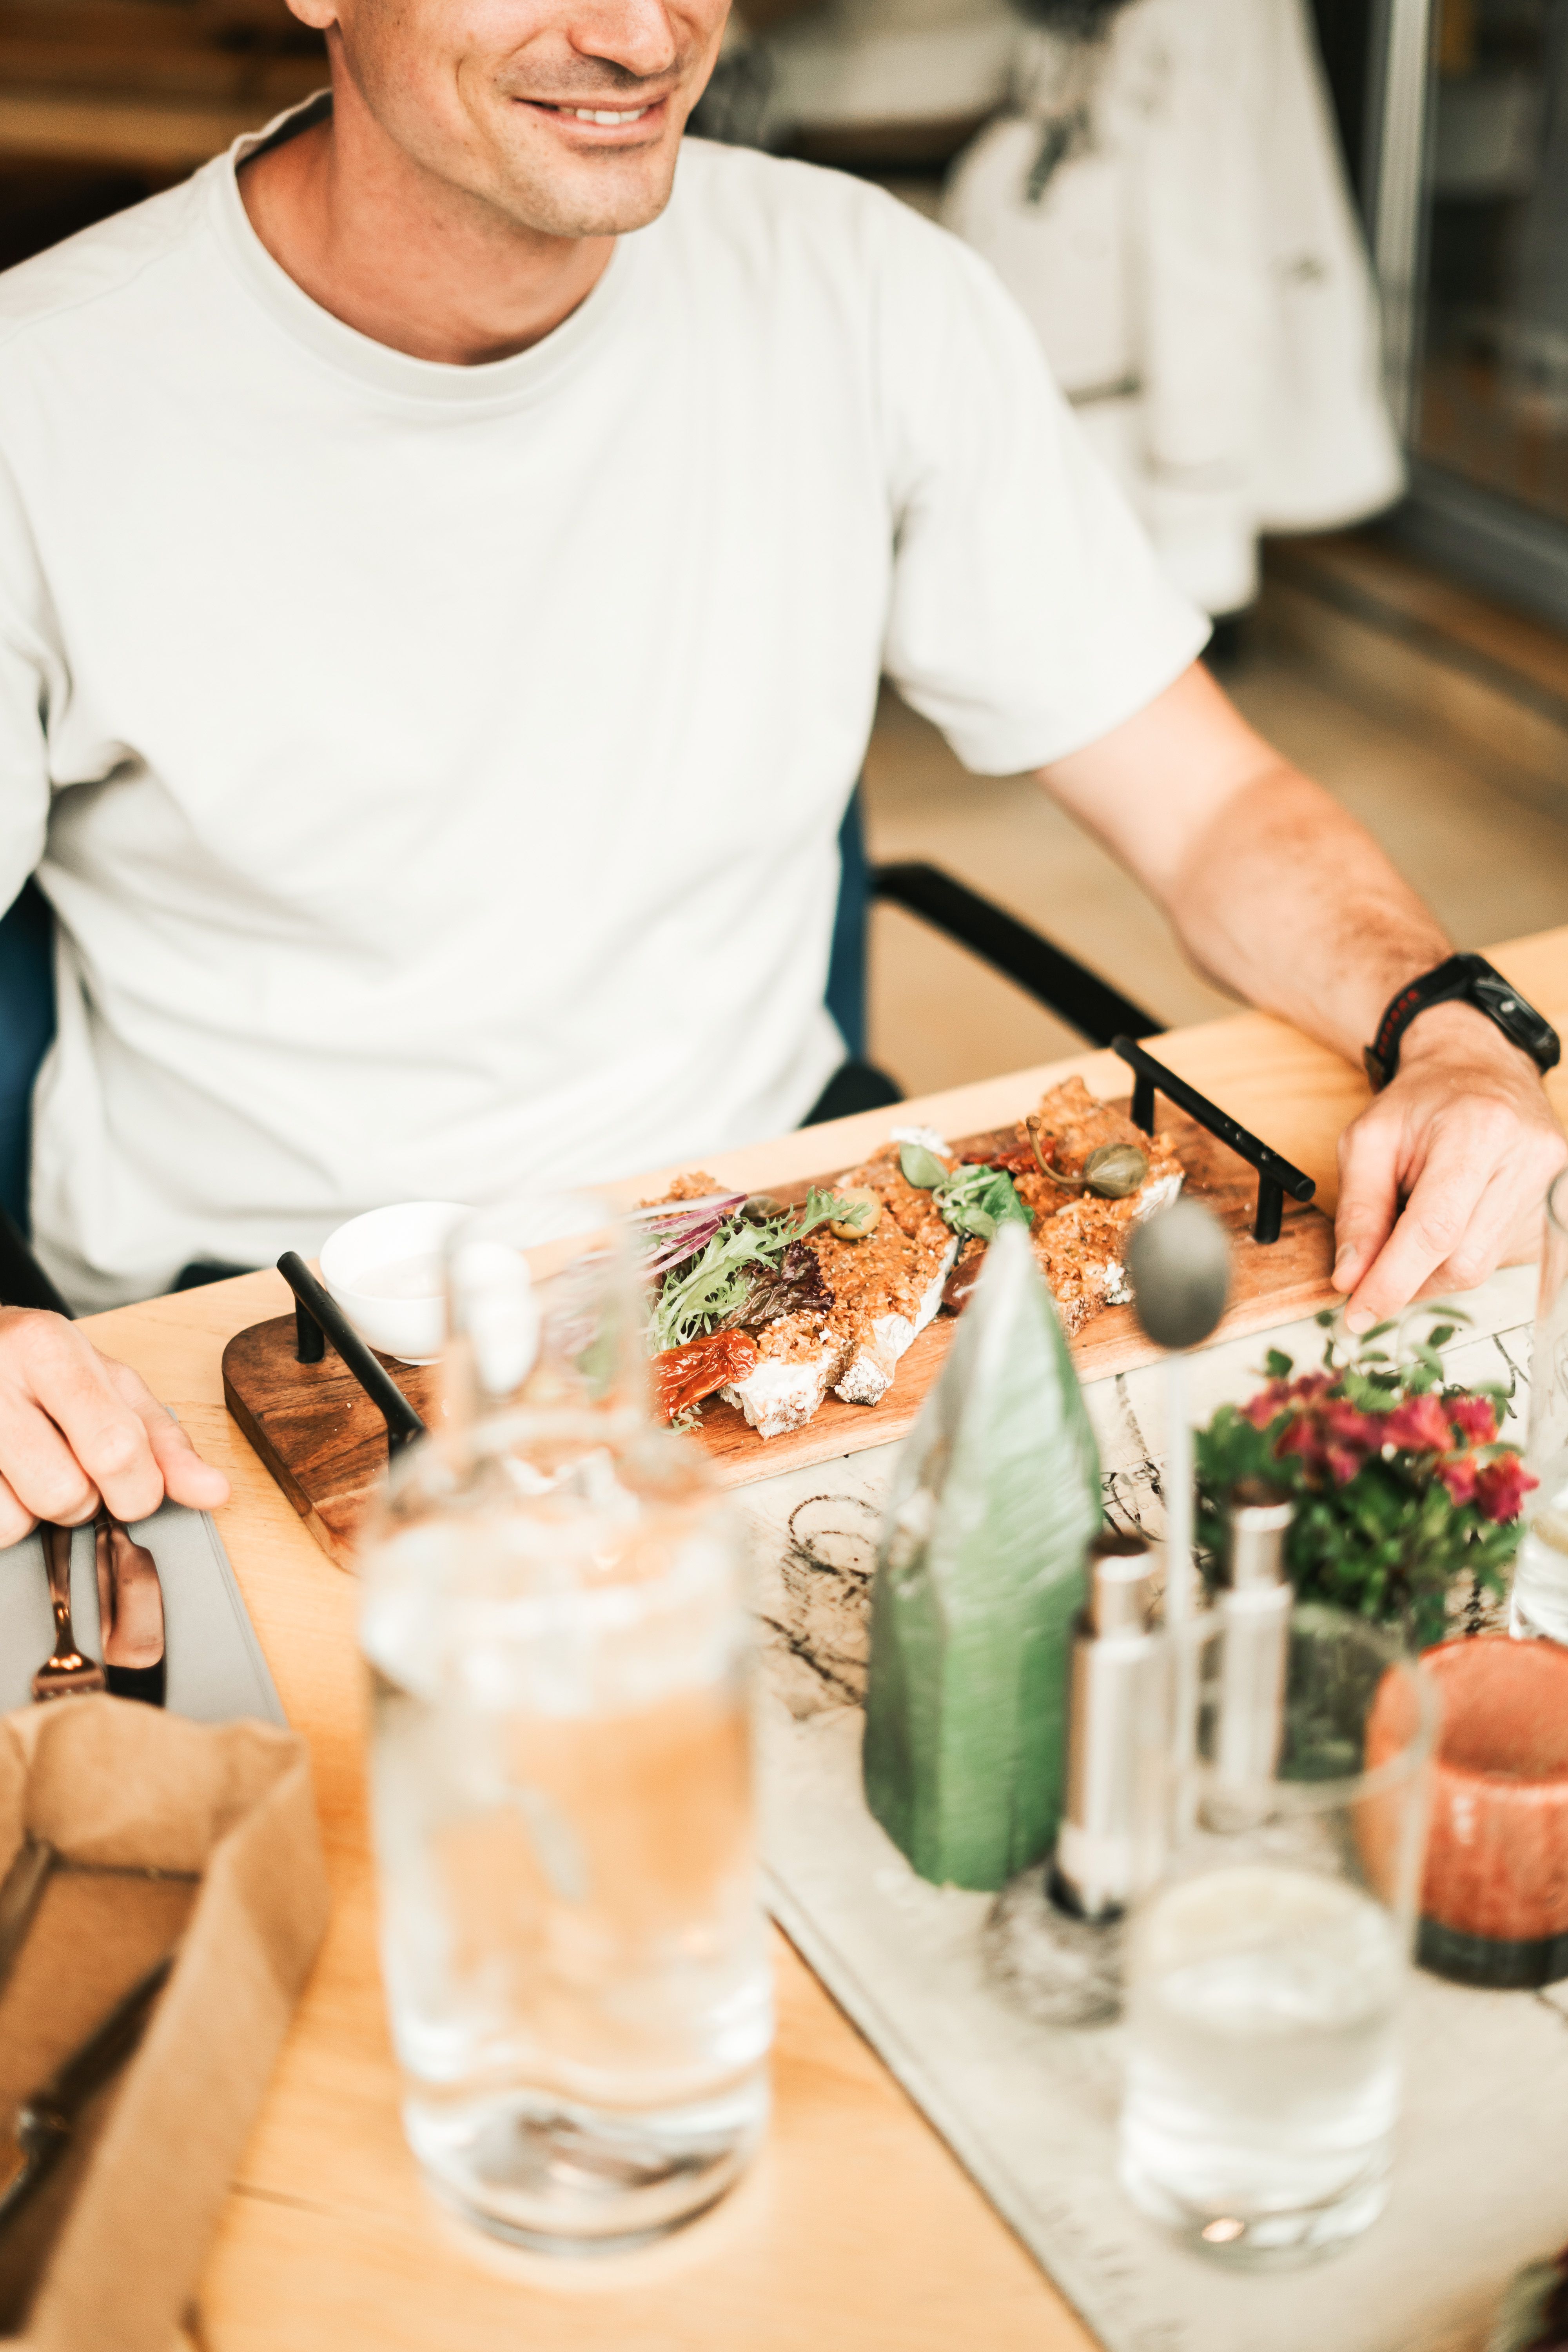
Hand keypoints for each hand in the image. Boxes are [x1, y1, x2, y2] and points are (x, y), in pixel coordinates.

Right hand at [0, 1307, 229, 1545]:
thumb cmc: (41, 1369)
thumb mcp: (110, 1386)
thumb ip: (163, 1441)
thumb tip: (213, 1493)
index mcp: (48, 1349)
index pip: (114, 1449)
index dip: (138, 1488)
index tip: (136, 1484)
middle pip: (67, 1495)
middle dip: (86, 1500)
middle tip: (73, 1466)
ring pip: (16, 1522)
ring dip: (35, 1512)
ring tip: (30, 1469)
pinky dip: (3, 1518)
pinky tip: (3, 1479)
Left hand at [1332, 1004, 1567, 1331]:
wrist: (1479, 1069)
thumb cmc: (1422, 1101)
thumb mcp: (1368, 1141)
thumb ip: (1358, 1212)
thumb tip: (1351, 1279)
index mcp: (1478, 1130)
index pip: (1436, 1230)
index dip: (1394, 1281)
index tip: (1358, 1315)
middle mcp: (1528, 1158)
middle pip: (1462, 1260)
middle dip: (1409, 1278)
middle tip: (1375, 1264)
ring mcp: (1552, 1184)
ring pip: (1481, 1267)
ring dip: (1433, 1267)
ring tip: (1414, 1223)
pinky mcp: (1557, 1206)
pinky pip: (1498, 1258)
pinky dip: (1459, 1254)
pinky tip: (1451, 1220)